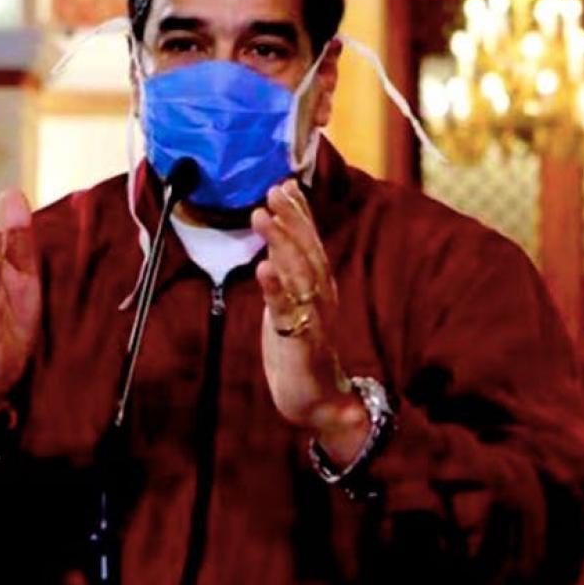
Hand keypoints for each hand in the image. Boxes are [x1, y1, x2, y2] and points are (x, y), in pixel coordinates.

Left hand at [252, 180, 368, 462]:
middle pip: (308, 252)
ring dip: (282, 243)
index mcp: (321, 287)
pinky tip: (263, 268)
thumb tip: (280, 236)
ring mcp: (312, 319)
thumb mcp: (296, 302)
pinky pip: (287, 312)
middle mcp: (321, 297)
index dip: (300, 213)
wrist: (319, 400)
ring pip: (299, 274)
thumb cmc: (303, 347)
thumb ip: (292, 269)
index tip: (285, 184)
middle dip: (292, 219)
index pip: (312, 243)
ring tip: (263, 216)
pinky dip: (276, 288)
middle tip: (274, 191)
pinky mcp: (299, 342)